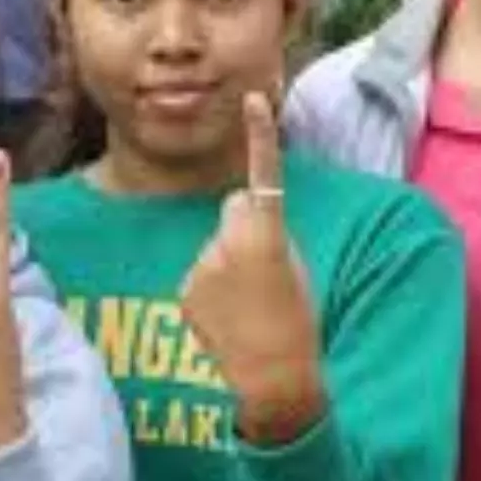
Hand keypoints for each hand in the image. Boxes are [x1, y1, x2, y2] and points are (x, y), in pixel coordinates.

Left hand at [181, 92, 325, 444]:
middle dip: (243, 228)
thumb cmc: (297, 325)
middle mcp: (226, 241)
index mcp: (265, 234)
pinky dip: (211, 292)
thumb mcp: (296, 270)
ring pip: (215, 246)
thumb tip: (239, 219)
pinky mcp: (184, 290)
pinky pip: (200, 276)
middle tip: (267, 274)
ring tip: (250, 306)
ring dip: (227, 266)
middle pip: (233, 209)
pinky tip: (229, 320)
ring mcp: (200, 265)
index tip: (254, 98)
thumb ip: (267, 233)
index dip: (261, 134)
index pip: (264, 175)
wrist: (273, 383)